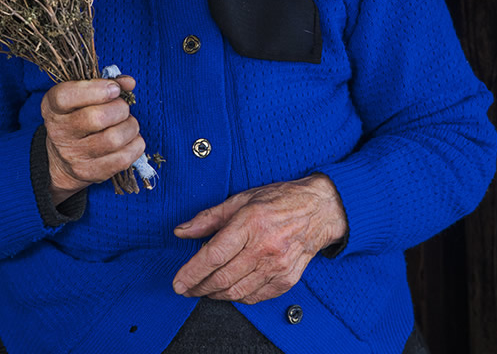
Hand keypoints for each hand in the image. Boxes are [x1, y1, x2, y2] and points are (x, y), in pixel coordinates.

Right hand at [41, 76, 144, 204]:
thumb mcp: (81, 97)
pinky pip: (123, 159)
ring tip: (128, 123)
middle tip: (122, 108)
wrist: (62, 161)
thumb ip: (105, 84)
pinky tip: (131, 139)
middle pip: (97, 118)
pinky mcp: (90, 173)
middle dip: (120, 108)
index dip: (96, 89)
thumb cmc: (78, 118)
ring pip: (113, 139)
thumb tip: (128, 82)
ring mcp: (74, 156)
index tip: (114, 89)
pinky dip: (135, 145)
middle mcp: (59, 132)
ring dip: (130, 126)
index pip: (66, 96)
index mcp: (52, 108)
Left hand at [172, 174, 346, 303]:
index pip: (214, 254)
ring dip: (215, 294)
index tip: (178, 282)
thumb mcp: (240, 199)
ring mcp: (277, 265)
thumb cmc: (279, 201)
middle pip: (223, 277)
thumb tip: (182, 231)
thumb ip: (209, 218)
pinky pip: (255, 296)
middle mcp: (265, 246)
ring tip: (204, 289)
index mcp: (250, 222)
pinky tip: (229, 290)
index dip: (192, 272)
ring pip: (237, 291)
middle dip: (199, 287)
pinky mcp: (286, 279)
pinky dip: (237, 297)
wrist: (318, 210)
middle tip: (187, 288)